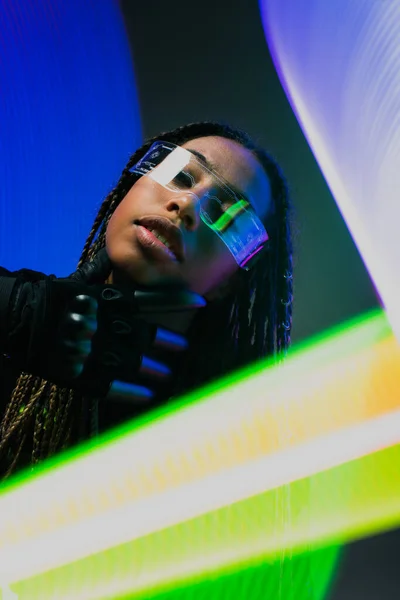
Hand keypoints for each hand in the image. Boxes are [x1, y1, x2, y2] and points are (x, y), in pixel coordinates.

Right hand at [6, 249, 205, 399]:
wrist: (18, 318)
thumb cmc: (51, 297)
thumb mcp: (80, 281)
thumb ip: (104, 274)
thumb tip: (127, 255)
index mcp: (104, 299)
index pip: (148, 298)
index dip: (175, 299)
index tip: (200, 301)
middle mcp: (103, 323)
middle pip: (143, 333)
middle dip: (167, 341)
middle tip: (185, 347)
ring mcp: (91, 349)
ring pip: (131, 360)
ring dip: (152, 368)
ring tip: (167, 375)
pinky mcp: (79, 373)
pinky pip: (108, 385)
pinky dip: (129, 391)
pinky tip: (147, 396)